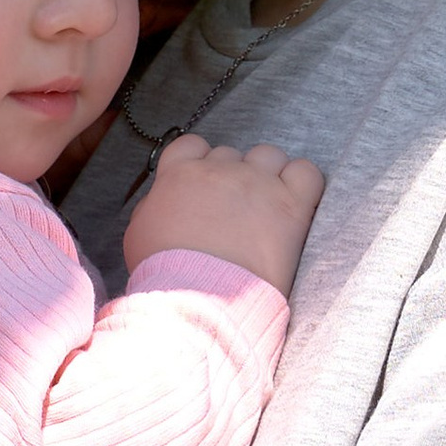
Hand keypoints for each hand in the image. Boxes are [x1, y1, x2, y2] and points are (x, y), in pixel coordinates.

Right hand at [123, 135, 325, 293]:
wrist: (198, 299)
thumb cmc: (164, 273)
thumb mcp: (139, 234)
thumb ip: (152, 206)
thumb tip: (162, 200)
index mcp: (181, 173)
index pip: (194, 146)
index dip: (202, 164)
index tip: (206, 188)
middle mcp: (221, 170)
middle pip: (233, 156)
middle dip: (234, 179)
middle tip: (235, 215)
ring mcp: (258, 183)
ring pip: (269, 156)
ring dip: (269, 177)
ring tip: (266, 212)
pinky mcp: (290, 205)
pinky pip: (307, 173)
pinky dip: (303, 184)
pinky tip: (294, 208)